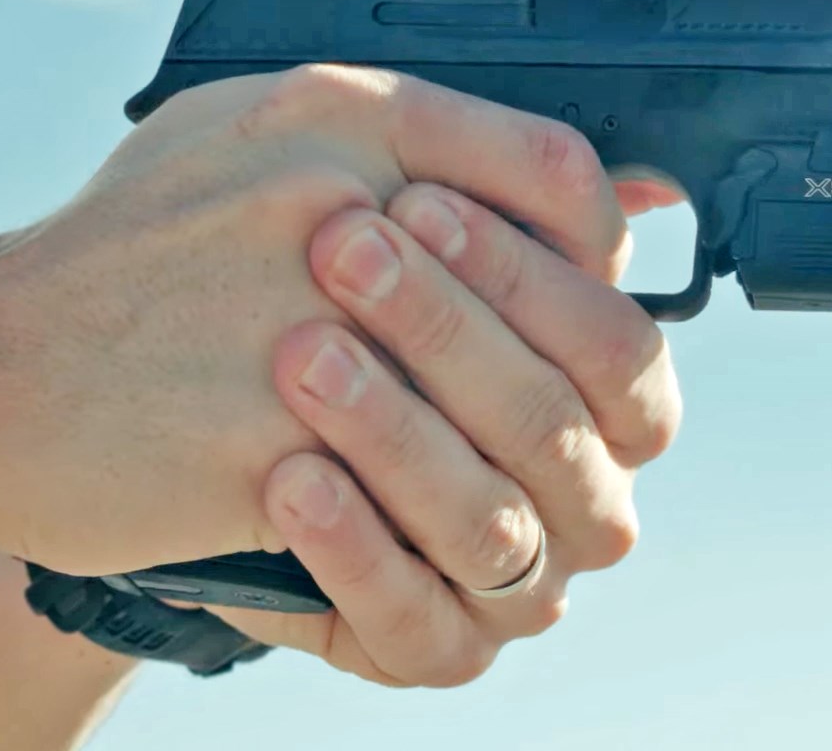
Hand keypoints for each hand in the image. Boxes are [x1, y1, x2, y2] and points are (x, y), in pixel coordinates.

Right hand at [0, 65, 639, 578]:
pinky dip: (410, 528)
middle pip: (552, 319)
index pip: (558, 174)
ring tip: (460, 481)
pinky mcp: (260, 450)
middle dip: (559, 389)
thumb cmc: (123, 255)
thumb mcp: (256, 138)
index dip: (588, 253)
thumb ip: (425, 144)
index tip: (566, 297)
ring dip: (494, 472)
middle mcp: (330, 207)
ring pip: (497, 432)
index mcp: (338, 114)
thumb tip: (613, 193)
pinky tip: (386, 518)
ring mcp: (298, 331)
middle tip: (525, 418)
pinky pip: (402, 510)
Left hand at [213, 179, 680, 685]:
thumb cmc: (323, 304)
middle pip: (547, 425)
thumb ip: (508, 197)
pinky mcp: (435, 648)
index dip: (523, 273)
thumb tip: (632, 184)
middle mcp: (581, 502)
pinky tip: (289, 477)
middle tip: (341, 249)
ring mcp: (516, 587)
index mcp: (608, 405)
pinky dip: (354, 547)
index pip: (613, 344)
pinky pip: (415, 618)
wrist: (199, 426)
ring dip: (393, 431)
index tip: (414, 198)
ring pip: (486, 523)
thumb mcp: (407, 235)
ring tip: (302, 356)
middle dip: (442, 330)